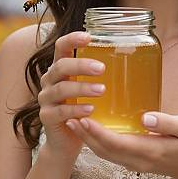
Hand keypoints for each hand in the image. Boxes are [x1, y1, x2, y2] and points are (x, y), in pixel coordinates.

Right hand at [37, 31, 105, 162]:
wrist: (66, 141)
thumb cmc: (82, 108)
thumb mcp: (87, 87)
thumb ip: (97, 74)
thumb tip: (131, 58)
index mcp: (60, 68)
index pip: (61, 47)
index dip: (72, 39)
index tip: (89, 37)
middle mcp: (49, 80)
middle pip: (61, 66)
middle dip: (81, 65)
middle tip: (101, 69)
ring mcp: (46, 99)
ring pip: (61, 89)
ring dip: (82, 88)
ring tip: (101, 90)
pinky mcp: (46, 117)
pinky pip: (60, 111)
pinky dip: (76, 109)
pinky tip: (90, 110)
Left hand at [65, 111, 177, 178]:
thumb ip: (167, 122)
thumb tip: (144, 118)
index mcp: (149, 150)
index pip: (117, 143)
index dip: (98, 132)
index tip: (84, 119)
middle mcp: (137, 159)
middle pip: (104, 151)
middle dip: (85, 136)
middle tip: (70, 118)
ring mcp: (134, 162)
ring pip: (104, 153)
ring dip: (87, 140)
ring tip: (74, 123)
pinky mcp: (133, 160)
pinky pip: (110, 153)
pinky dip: (96, 142)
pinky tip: (91, 130)